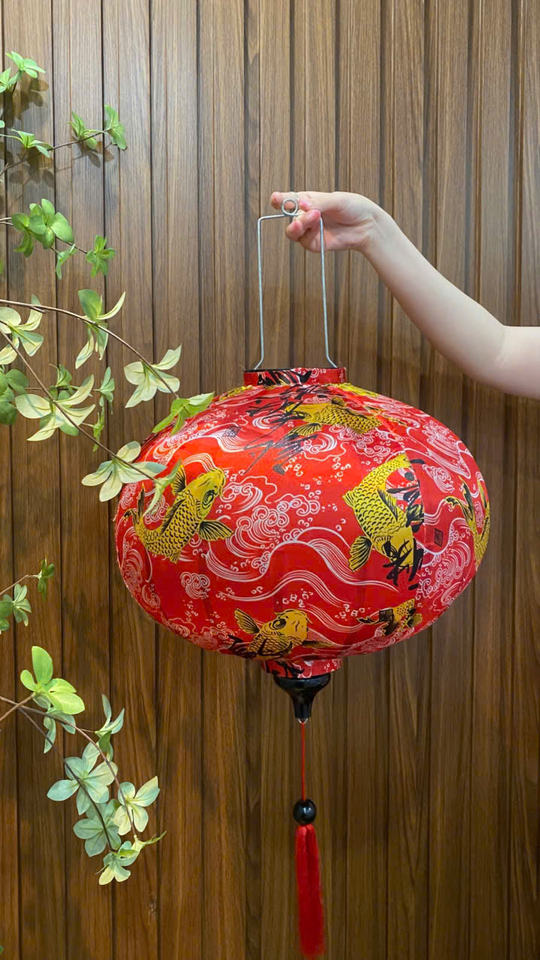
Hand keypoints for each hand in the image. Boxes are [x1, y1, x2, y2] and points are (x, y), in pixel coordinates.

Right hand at [270, 190, 384, 252]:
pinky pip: (304, 241)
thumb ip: (318, 202)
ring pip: (293, 231)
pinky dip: (309, 235)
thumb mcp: (336, 200)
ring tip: (313, 219)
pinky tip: (319, 227)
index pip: (288, 199)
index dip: (279, 200)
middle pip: (288, 216)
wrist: (367, 225)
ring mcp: (309, 230)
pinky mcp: (314, 243)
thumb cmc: (353, 207)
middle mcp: (305, 215)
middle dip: (295, 214)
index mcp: (307, 200)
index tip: (276, 199)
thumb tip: (301, 203)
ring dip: (299, 225)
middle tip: (309, 212)